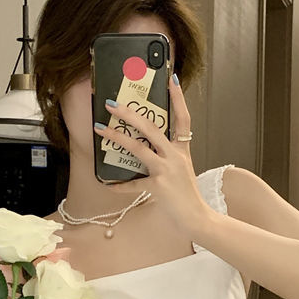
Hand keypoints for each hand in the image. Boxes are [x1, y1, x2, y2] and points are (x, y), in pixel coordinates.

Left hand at [93, 75, 209, 240]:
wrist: (197, 219)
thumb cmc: (186, 195)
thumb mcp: (181, 170)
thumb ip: (165, 157)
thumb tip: (142, 147)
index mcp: (182, 150)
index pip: (183, 118)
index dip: (178, 99)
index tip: (171, 79)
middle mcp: (175, 156)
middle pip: (152, 128)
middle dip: (130, 113)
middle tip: (112, 103)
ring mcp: (167, 170)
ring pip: (139, 148)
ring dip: (117, 137)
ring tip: (101, 129)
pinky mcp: (158, 186)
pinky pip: (133, 184)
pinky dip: (120, 186)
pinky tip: (108, 185)